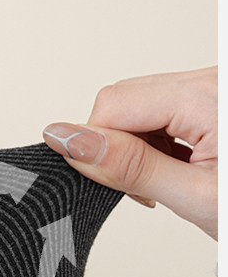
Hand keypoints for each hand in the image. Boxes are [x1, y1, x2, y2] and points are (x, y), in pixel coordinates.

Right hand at [43, 67, 216, 239]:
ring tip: (169, 179)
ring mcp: (209, 87)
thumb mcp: (197, 196)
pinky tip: (176, 165)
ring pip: (137, 104)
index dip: (96, 146)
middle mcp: (208, 81)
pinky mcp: (208, 98)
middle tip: (146, 187)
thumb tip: (67, 139)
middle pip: (123, 99)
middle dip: (119, 146)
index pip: (114, 104)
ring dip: (137, 145)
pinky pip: (159, 109)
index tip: (108, 182)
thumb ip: (130, 166)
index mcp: (207, 96)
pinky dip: (156, 141)